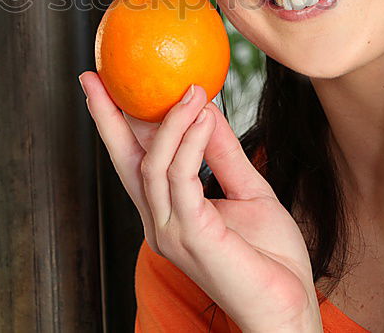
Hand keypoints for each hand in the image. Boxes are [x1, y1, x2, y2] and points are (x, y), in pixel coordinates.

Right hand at [79, 72, 321, 332]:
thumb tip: (207, 108)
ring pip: (154, 165)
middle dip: (108, 117)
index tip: (102, 85)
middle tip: (96, 76)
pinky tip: (203, 116)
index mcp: (168, 212)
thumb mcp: (247, 190)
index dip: (115, 124)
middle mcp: (160, 222)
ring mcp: (171, 232)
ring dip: (171, 121)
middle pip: (125, 161)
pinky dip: (191, 142)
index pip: (134, 161)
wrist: (288, 308)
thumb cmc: (271, 258)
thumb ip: (224, 153)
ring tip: (192, 89)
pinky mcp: (193, 236)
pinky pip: (182, 179)